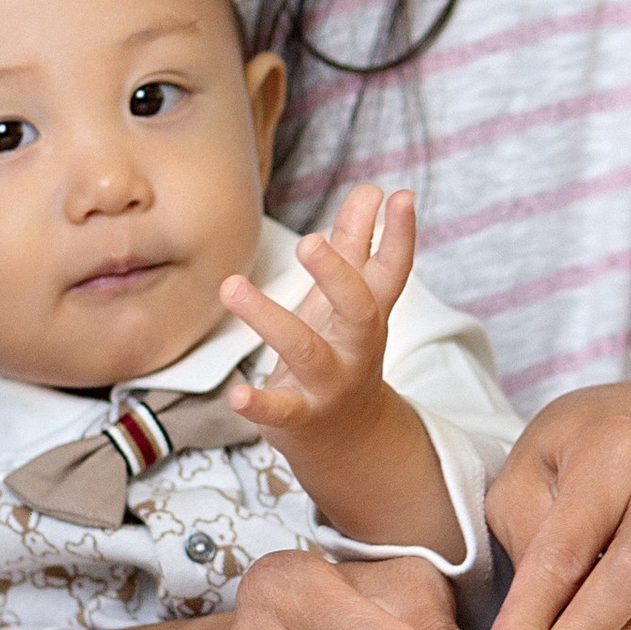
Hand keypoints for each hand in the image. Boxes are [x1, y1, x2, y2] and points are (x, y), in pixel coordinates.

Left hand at [222, 186, 413, 447]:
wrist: (347, 440)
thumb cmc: (341, 352)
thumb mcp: (351, 301)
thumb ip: (357, 245)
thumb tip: (371, 190)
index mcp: (370, 314)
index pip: (392, 271)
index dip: (399, 235)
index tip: (399, 196)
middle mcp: (356, 347)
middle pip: (358, 310)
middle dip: (337, 276)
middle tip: (309, 241)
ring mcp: (329, 383)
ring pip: (306, 350)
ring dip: (270, 318)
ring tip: (231, 286)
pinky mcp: (299, 415)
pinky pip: (280, 410)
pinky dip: (258, 402)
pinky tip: (237, 392)